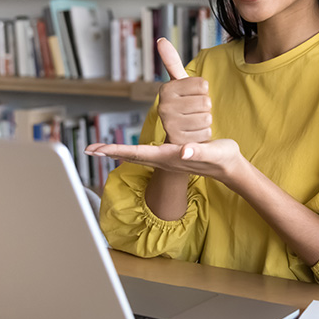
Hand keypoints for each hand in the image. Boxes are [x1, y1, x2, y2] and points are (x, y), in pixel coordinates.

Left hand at [85, 139, 243, 186]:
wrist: (229, 168)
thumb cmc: (222, 159)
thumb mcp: (213, 152)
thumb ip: (199, 150)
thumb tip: (183, 150)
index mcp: (169, 157)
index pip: (136, 153)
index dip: (116, 150)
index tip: (98, 149)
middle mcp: (163, 159)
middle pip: (131, 156)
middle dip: (110, 153)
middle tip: (88, 149)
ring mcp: (166, 159)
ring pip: (136, 156)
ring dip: (117, 152)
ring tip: (100, 150)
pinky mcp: (170, 156)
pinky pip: (144, 154)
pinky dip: (130, 152)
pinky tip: (125, 151)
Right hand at [155, 38, 211, 144]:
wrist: (178, 135)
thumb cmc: (182, 104)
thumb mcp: (178, 84)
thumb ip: (171, 61)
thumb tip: (160, 39)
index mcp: (166, 89)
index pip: (202, 85)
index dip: (203, 91)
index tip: (192, 96)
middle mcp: (163, 106)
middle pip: (205, 102)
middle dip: (205, 106)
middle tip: (194, 111)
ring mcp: (169, 124)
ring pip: (206, 117)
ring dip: (205, 120)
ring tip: (193, 121)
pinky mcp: (178, 140)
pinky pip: (206, 132)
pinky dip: (204, 133)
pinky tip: (194, 133)